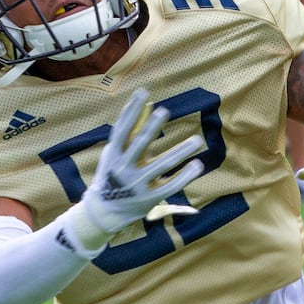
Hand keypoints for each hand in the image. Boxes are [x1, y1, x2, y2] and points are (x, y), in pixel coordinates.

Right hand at [76, 88, 204, 241]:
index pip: (122, 129)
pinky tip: (197, 165)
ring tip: (197, 140)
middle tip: (164, 111)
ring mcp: (138, 185)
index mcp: (113, 154)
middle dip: (151, 128)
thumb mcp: (116, 151)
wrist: (105, 210)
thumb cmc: (113, 172)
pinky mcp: (149, 198)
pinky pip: (170, 186)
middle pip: (140, 145)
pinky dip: (184, 176)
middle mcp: (124, 168)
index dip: (131, 111)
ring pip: (162, 166)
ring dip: (180, 152)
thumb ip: (132, 128)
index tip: (143, 92)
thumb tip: (148, 102)